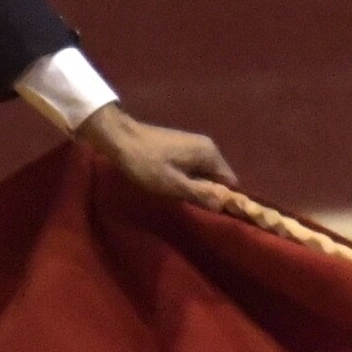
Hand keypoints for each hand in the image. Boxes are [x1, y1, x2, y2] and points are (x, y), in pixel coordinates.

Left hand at [78, 104, 239, 208]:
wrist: (121, 138)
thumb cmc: (147, 164)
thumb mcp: (174, 185)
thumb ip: (201, 194)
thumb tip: (225, 206)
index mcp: (210, 154)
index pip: (231, 182)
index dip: (224, 199)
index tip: (212, 213)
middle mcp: (208, 146)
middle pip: (219, 177)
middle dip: (210, 193)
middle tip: (193, 207)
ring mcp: (195, 144)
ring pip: (206, 173)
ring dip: (197, 186)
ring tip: (182, 197)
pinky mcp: (183, 145)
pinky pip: (196, 167)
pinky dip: (189, 178)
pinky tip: (174, 185)